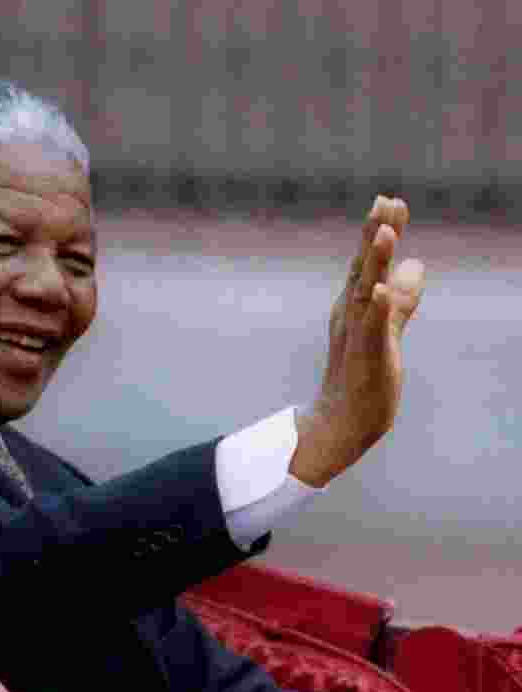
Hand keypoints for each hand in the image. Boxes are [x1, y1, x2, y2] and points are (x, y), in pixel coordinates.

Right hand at [290, 196, 425, 486]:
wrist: (341, 424)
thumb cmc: (362, 379)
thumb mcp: (386, 330)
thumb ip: (402, 299)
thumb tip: (417, 264)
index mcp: (356, 306)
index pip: (369, 263)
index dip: (379, 233)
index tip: (390, 200)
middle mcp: (352, 315)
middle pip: (364, 268)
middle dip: (374, 235)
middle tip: (384, 201)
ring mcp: (357, 335)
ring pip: (365, 292)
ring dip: (374, 263)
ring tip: (385, 233)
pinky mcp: (364, 358)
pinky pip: (369, 331)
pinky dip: (375, 309)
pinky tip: (381, 290)